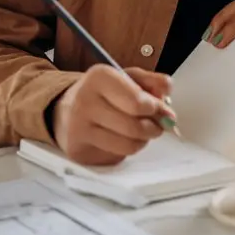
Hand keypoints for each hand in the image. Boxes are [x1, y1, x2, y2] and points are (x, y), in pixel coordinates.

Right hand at [52, 64, 173, 165]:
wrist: (66, 110)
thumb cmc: (104, 91)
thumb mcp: (127, 76)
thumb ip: (152, 81)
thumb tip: (168, 90)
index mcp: (99, 78)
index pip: (136, 102)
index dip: (154, 109)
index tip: (159, 109)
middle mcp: (85, 103)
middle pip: (134, 127)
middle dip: (154, 128)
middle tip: (158, 124)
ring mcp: (79, 130)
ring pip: (128, 146)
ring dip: (143, 141)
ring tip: (142, 131)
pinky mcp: (78, 153)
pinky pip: (116, 157)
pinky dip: (126, 149)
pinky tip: (121, 138)